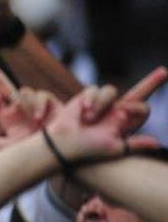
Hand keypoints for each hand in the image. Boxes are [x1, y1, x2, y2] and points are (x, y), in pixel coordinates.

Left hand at [0, 52, 61, 152]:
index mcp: (6, 115)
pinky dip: (40, 105)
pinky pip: (42, 96)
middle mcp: (17, 105)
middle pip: (3, 84)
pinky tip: (39, 117)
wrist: (60, 149)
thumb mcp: (12, 147)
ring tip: (33, 120)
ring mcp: (32, 102)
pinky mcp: (49, 102)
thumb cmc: (34, 149)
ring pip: (24, 91)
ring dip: (26, 103)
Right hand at [44, 77, 162, 162]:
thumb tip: (157, 144)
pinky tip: (83, 110)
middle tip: (164, 72)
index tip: (123, 112)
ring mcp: (103, 103)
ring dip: (100, 104)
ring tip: (88, 119)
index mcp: (126, 122)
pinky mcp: (87, 97)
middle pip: (139, 92)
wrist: (64, 144)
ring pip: (110, 90)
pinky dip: (89, 99)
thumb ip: (135, 144)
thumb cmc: (88, 149)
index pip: (143, 108)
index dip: (138, 107)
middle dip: (152, 82)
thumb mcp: (115, 148)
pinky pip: (94, 90)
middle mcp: (117, 110)